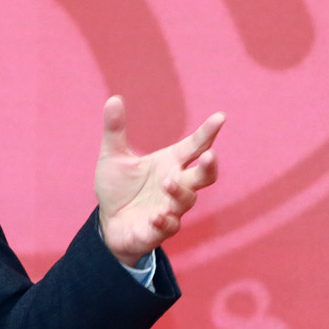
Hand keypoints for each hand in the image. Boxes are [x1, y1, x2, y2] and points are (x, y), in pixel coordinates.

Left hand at [95, 99, 223, 266]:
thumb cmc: (119, 188)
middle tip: (210, 155)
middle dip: (209, 166)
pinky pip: (169, 227)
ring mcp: (170, 208)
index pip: (194, 146)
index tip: (220, 117)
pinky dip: (164, 221)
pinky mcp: (158, 230)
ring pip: (187, 200)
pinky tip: (156, 215)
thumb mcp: (113, 156)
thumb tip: (113, 98)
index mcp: (169, 163)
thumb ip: (115, 130)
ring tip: (168, 182)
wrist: (108, 223)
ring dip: (180, 191)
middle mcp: (175, 184)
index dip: (208, 132)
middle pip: (204, 175)